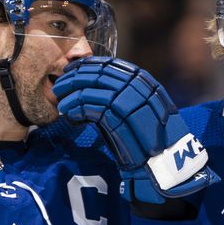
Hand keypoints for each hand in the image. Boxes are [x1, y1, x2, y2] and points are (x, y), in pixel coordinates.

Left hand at [54, 57, 216, 202]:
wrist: (163, 160)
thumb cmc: (149, 136)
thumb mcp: (139, 108)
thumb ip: (121, 94)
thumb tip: (91, 83)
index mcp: (144, 81)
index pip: (111, 64)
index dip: (88, 66)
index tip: (72, 71)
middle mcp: (139, 86)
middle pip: (100, 74)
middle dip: (76, 77)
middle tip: (60, 85)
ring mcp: (131, 100)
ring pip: (93, 89)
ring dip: (73, 94)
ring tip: (62, 103)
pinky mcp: (120, 118)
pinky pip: (92, 106)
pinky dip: (77, 108)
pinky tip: (70, 114)